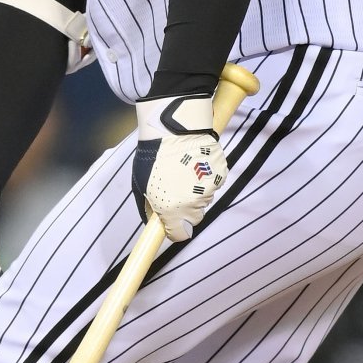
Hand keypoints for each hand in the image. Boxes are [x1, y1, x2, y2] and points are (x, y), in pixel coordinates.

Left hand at [132, 95, 227, 241]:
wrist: (173, 127)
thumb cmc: (153, 155)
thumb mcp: (141, 185)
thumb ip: (148, 208)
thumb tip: (153, 221)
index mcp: (172, 209)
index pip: (180, 235)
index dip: (174, 230)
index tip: (169, 222)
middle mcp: (194, 202)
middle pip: (193, 218)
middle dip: (184, 210)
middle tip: (175, 191)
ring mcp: (210, 187)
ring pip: (203, 199)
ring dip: (195, 191)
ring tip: (183, 171)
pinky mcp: (221, 173)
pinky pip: (213, 183)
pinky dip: (205, 177)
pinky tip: (194, 163)